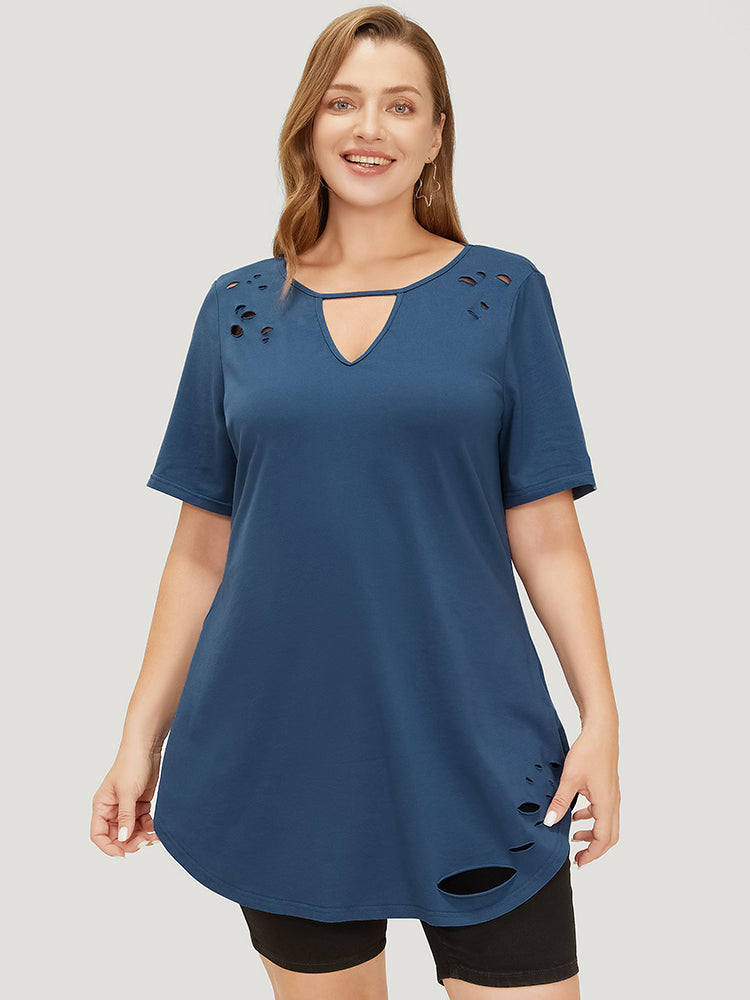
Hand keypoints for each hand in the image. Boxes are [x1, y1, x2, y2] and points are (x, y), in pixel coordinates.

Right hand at [91, 744, 162, 857]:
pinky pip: (142, 823)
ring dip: (142, 836)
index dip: (108, 847)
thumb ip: (125, 817)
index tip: (122, 855)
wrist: (147, 747)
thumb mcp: (127, 792)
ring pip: (131, 831)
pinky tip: (157, 829)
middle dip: (130, 842)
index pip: (98, 835)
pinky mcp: (140, 804)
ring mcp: (127, 807)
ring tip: (154, 835)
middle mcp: (112, 809)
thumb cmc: (131, 764)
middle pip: (117, 836)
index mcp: (102, 806)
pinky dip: (149, 828)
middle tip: (145, 842)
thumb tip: (123, 839)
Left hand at [542, 723, 619, 868]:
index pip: (603, 839)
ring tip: (574, 836)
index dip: (592, 854)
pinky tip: (576, 812)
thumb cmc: (589, 751)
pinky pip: (603, 810)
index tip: (578, 862)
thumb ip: (560, 802)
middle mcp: (613, 802)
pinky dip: (592, 817)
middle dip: (595, 849)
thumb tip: (550, 822)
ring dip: (593, 833)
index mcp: (607, 804)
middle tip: (579, 857)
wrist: (601, 730)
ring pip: (607, 823)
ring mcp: (612, 794)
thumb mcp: (570, 778)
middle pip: (610, 836)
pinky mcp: (608, 786)